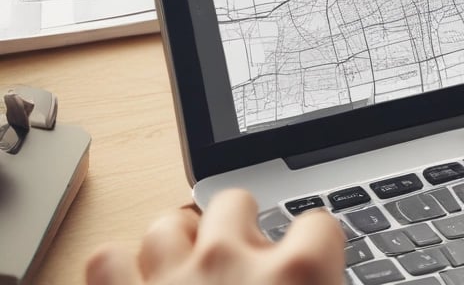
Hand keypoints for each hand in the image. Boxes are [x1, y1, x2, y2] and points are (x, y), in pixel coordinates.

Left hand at [86, 189, 345, 284]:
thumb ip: (326, 281)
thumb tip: (341, 278)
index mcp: (297, 274)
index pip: (319, 224)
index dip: (316, 243)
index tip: (312, 259)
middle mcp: (231, 263)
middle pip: (237, 202)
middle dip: (243, 226)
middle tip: (249, 263)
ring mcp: (171, 280)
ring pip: (169, 224)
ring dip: (183, 239)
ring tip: (195, 264)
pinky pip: (107, 260)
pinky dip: (120, 268)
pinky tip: (140, 281)